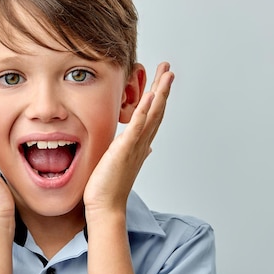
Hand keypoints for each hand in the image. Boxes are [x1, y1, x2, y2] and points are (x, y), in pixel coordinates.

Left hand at [83, 62, 173, 220]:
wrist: (105, 206)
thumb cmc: (110, 187)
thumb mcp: (122, 162)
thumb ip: (135, 151)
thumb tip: (148, 147)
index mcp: (140, 144)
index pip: (153, 115)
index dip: (159, 95)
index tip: (162, 78)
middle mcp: (142, 143)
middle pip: (157, 110)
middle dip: (163, 87)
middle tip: (168, 67)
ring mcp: (135, 146)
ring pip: (152, 115)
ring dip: (160, 93)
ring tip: (166, 74)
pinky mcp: (124, 151)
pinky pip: (138, 128)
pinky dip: (145, 111)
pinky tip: (151, 96)